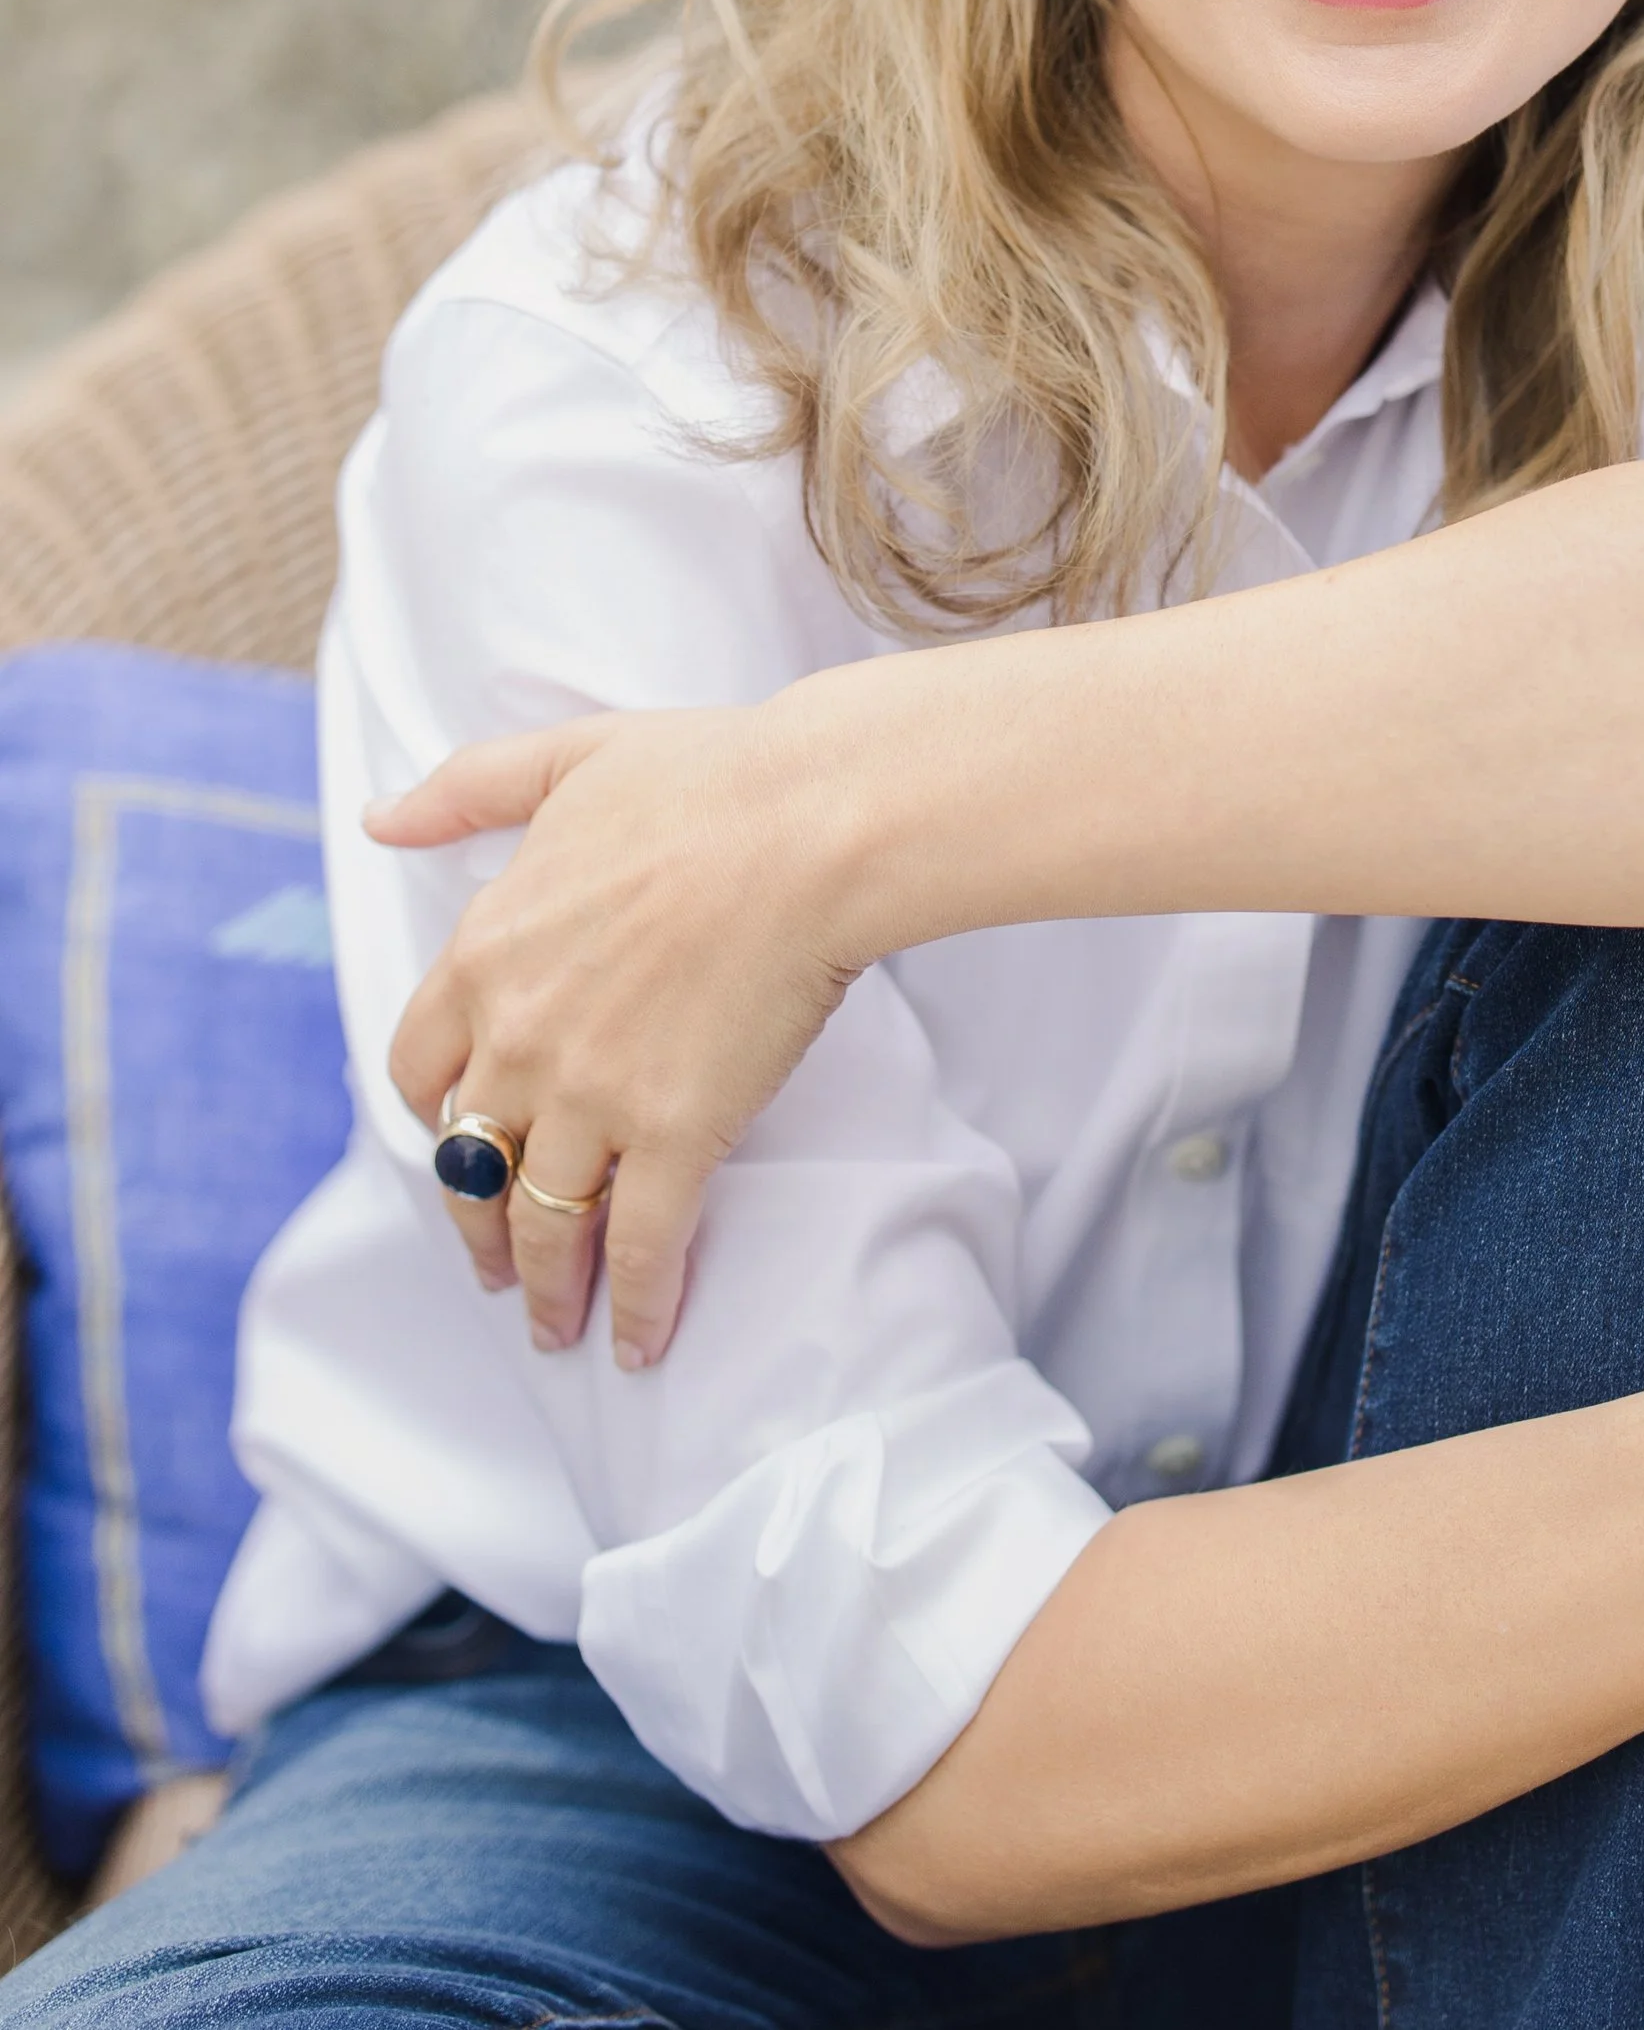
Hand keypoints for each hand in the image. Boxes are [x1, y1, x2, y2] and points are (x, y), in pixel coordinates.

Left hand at [372, 701, 869, 1366]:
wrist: (809, 825)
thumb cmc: (708, 779)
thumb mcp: (566, 756)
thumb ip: (468, 788)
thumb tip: (381, 819)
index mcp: (486, 951)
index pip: (424, 1067)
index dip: (436, 1118)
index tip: (458, 1145)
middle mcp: (520, 1038)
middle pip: (472, 1162)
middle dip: (479, 1227)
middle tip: (498, 1270)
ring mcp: (593, 1095)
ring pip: (542, 1219)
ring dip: (546, 1286)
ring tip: (557, 1328)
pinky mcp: (676, 1135)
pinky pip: (639, 1242)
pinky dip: (633, 1303)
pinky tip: (638, 1341)